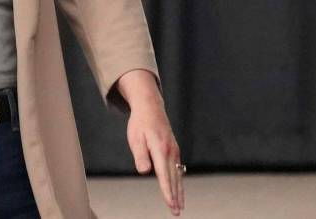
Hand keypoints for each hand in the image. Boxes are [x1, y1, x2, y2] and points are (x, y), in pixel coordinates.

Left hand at [126, 97, 184, 215]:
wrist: (150, 107)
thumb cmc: (140, 123)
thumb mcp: (135, 138)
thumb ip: (140, 155)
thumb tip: (144, 171)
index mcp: (160, 150)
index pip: (164, 175)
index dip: (167, 191)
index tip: (170, 204)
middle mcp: (170, 152)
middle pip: (173, 178)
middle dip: (175, 196)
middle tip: (176, 211)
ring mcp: (174, 151)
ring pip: (177, 175)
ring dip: (179, 191)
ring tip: (180, 206)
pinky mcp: (174, 150)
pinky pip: (177, 169)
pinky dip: (179, 181)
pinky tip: (179, 190)